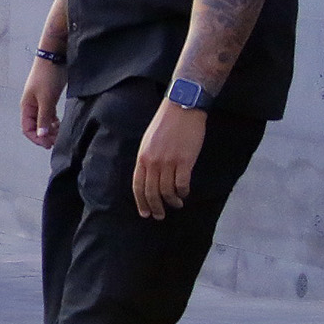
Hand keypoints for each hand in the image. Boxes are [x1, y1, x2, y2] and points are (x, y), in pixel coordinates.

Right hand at [19, 56, 64, 148]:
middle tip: (57, 141)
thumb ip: (44, 118)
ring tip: (61, 134)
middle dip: (45, 135)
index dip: (36, 138)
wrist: (54, 56)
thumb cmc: (48, 76)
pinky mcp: (49, 97)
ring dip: (51, 129)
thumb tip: (41, 135)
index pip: (27, 129)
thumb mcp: (46, 99)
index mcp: (26, 107)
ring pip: (44, 121)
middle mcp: (32, 106)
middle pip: (35, 127)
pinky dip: (55, 121)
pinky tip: (61, 125)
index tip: (49, 144)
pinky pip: (50, 115)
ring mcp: (41, 102)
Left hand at [130, 97, 205, 218]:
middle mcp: (153, 162)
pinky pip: (182, 184)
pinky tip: (185, 193)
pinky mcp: (185, 161)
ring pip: (167, 191)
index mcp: (142, 157)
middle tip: (160, 216)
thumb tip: (150, 177)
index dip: (141, 202)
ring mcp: (169, 162)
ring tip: (177, 204)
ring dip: (172, 201)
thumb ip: (148, 159)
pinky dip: (183, 192)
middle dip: (155, 207)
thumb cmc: (166, 122)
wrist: (182, 107)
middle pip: (151, 192)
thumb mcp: (148, 141)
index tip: (145, 213)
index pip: (138, 186)